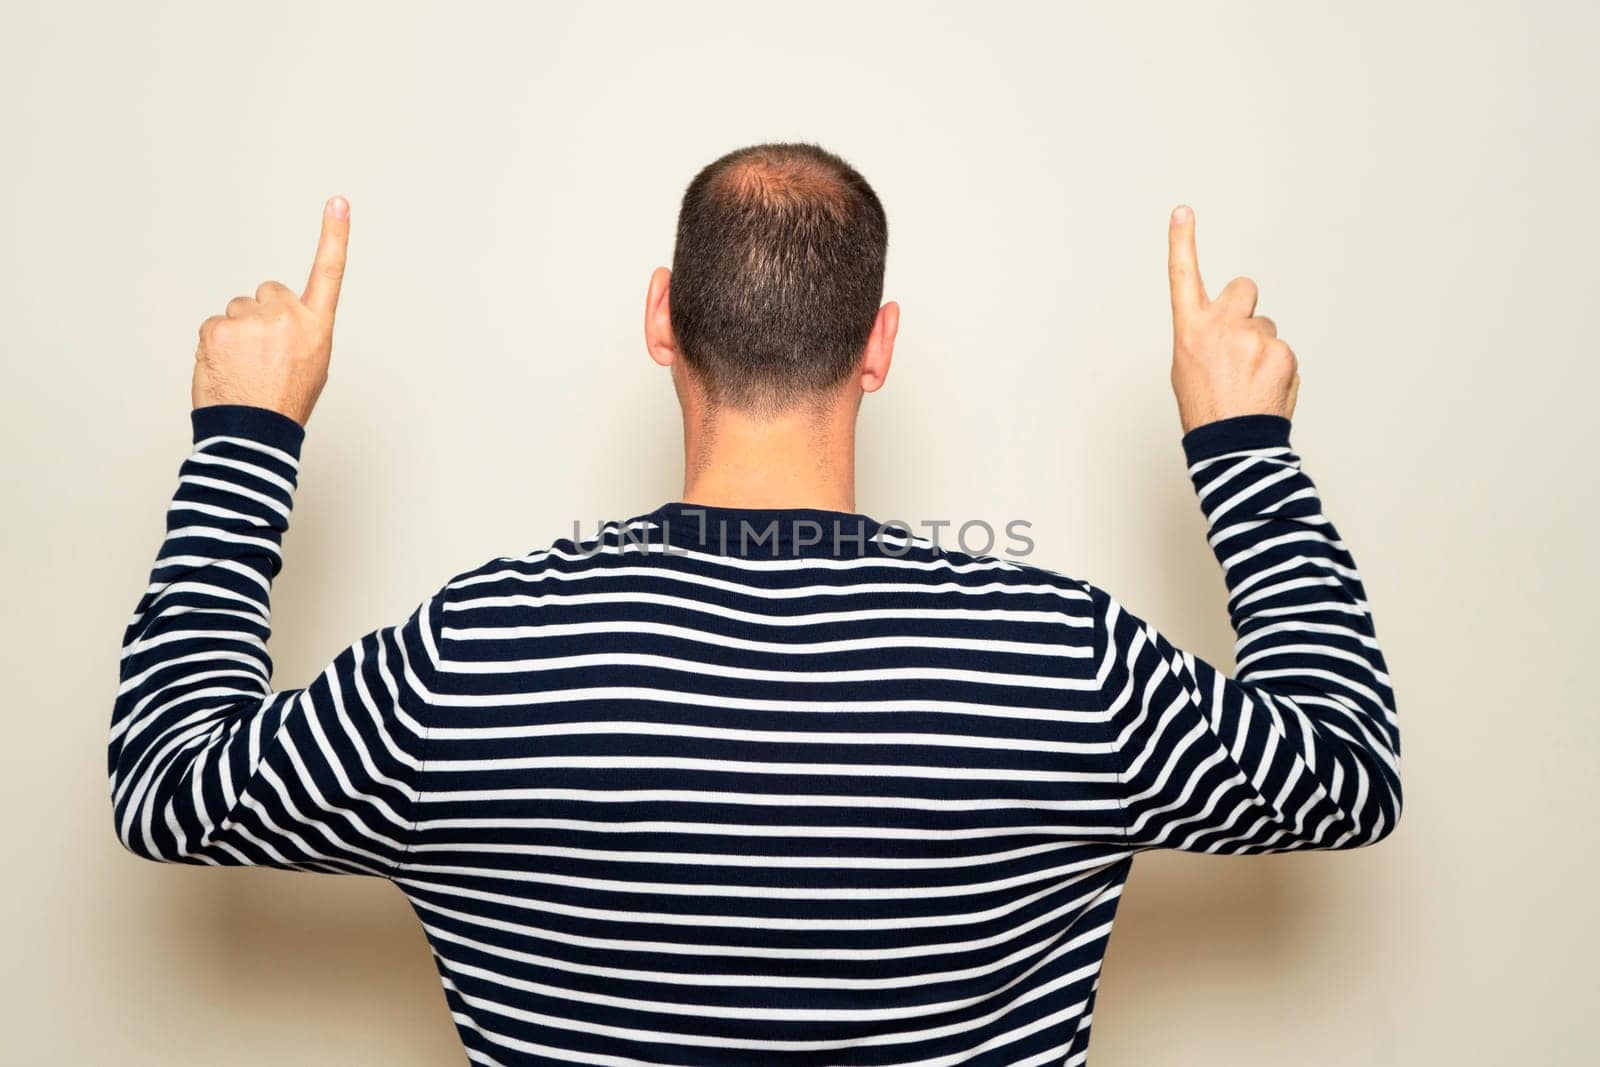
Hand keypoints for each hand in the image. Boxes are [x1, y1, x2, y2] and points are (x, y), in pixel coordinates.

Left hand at [191, 196, 350, 426]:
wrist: (255, 433)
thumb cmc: (285, 403)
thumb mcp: (313, 365)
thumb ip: (301, 331)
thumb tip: (279, 318)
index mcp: (316, 327)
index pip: (330, 273)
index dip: (334, 235)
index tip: (338, 202)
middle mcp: (288, 316)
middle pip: (267, 293)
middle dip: (261, 315)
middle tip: (262, 354)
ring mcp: (252, 320)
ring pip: (237, 310)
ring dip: (236, 332)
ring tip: (244, 367)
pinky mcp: (219, 327)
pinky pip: (213, 325)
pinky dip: (215, 345)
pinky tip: (226, 368)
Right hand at [1166, 205, 1298, 433]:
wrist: (1232, 445)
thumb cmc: (1205, 409)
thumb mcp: (1187, 366)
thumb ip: (1206, 335)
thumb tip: (1230, 326)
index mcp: (1190, 330)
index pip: (1183, 276)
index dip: (1182, 242)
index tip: (1183, 212)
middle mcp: (1220, 326)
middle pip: (1243, 288)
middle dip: (1245, 307)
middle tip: (1239, 343)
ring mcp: (1254, 337)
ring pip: (1266, 327)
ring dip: (1261, 347)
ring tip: (1249, 381)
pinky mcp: (1282, 352)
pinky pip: (1282, 350)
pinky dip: (1277, 369)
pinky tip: (1263, 390)